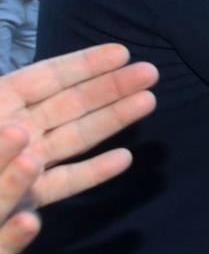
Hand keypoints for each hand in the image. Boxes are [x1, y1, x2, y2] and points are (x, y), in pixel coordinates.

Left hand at [0, 44, 157, 253]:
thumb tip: (20, 131)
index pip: (43, 80)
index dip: (82, 64)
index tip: (120, 52)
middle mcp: (11, 132)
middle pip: (67, 104)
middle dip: (108, 87)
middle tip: (151, 72)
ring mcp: (20, 167)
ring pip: (72, 139)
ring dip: (111, 121)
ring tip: (148, 103)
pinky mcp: (24, 201)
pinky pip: (63, 184)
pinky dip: (92, 173)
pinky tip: (123, 160)